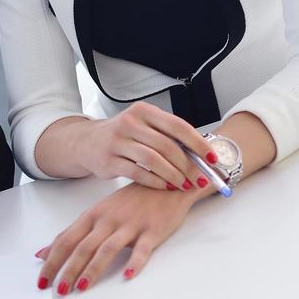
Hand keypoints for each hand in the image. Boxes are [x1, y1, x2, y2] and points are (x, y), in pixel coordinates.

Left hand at [36, 180, 201, 294]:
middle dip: (68, 270)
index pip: (65, 240)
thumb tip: (44, 253)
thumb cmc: (129, 201)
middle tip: (58, 291)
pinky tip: (127, 275)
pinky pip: (143, 249)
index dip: (52, 260)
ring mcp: (130, 225)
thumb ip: (73, 233)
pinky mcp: (153, 230)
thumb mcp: (97, 213)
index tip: (42, 280)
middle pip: (82, 247)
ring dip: (93, 269)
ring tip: (82, 287)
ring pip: (107, 249)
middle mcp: (107, 220)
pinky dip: (135, 262)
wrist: (164, 181)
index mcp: (91, 216)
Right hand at [75, 102, 212, 190]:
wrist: (86, 142)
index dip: (198, 144)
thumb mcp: (143, 126)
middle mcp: (129, 122)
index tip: (212, 158)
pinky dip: (156, 182)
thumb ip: (168, 136)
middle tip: (199, 179)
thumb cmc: (124, 136)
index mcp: (143, 111)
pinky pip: (138, 173)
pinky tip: (165, 187)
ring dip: (173, 176)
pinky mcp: (108, 160)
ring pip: (153, 160)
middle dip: (188, 165)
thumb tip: (203, 156)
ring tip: (183, 185)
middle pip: (167, 146)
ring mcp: (116, 141)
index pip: (177, 126)